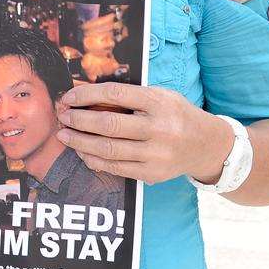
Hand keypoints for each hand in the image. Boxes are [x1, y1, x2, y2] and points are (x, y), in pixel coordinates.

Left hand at [53, 82, 233, 184]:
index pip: (114, 94)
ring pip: (108, 149)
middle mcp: (159, 129)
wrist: (206, 145)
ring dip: (80, 142)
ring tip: (64, 135)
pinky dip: (94, 160)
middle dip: (78, 120)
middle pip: (108, 125)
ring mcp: (156, 154)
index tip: (68, 97)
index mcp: (159, 102)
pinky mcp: (152, 174)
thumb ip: (129, 96)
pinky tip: (82, 151)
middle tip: (62, 116)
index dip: (86, 94)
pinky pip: (116, 168)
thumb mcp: (159, 95)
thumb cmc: (176, 114)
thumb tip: (86, 96)